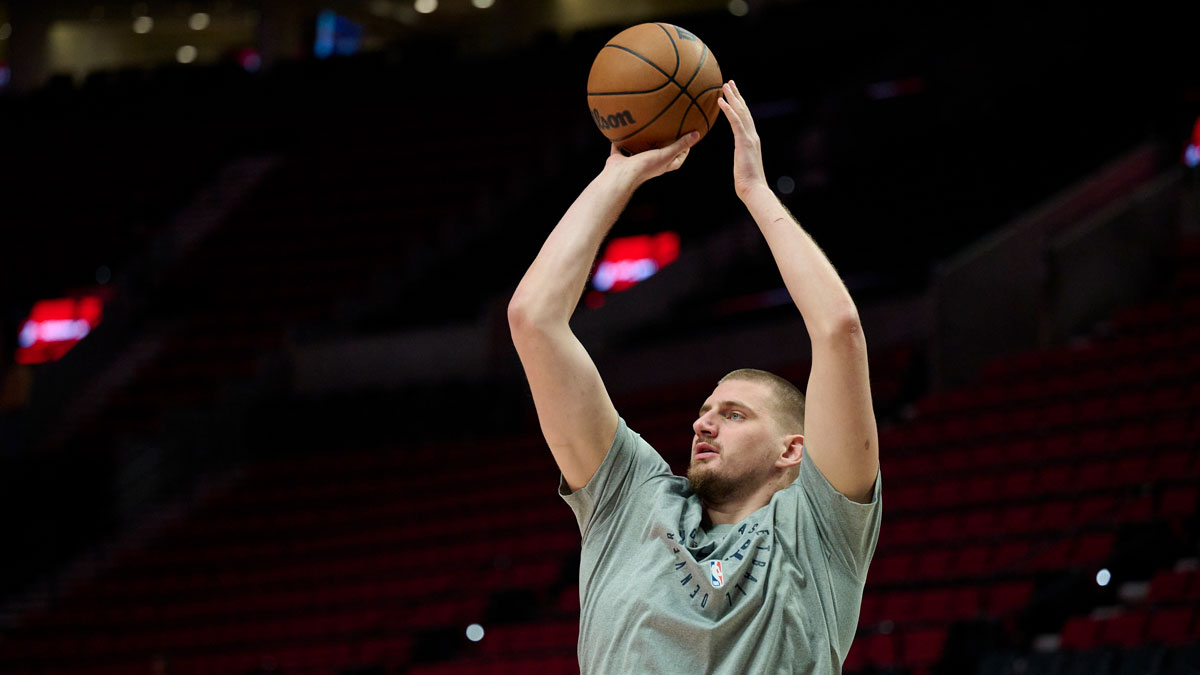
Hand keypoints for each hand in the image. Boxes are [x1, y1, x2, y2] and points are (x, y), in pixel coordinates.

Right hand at [602, 132, 698, 187]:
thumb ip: (680, 145)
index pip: (677, 160)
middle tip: (667, 131)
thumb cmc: (645, 167)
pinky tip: (621, 130)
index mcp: (661, 166)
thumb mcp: (666, 154)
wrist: (621, 175)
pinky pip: (619, 148)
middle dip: (663, 146)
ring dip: (641, 143)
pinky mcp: (619, 159)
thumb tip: (697, 134)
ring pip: (638, 152)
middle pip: (659, 155)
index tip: (687, 141)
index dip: (684, 152)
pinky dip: (619, 142)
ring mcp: (633, 163)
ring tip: (645, 129)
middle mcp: (648, 165)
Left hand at [717, 80, 768, 200]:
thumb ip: (741, 156)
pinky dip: (729, 110)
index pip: (745, 119)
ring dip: (733, 98)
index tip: (733, 94)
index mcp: (751, 141)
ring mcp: (750, 138)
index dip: (739, 105)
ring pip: (741, 112)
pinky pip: (735, 122)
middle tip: (729, 83)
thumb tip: (739, 158)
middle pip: (744, 111)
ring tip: (725, 86)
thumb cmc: (747, 182)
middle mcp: (752, 136)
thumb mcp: (742, 165)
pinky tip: (720, 101)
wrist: (754, 189)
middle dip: (737, 96)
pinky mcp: (744, 142)